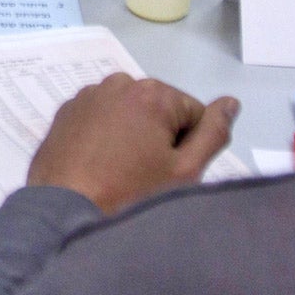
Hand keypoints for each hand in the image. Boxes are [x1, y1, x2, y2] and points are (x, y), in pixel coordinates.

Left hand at [26, 74, 238, 215]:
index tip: (167, 171)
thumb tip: (230, 102)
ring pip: (129, 113)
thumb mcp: (185, 171)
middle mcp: (119, 82)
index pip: (194, 114)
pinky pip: (100, 118)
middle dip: (159, 139)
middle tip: (144, 176)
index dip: (188, 147)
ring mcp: (89, 95)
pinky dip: (104, 135)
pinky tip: (97, 164)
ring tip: (118, 172)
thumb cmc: (130, 194)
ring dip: (132, 135)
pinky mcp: (66, 111)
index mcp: (153, 92)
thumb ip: (213, 133)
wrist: (64, 212)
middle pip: (160, 110)